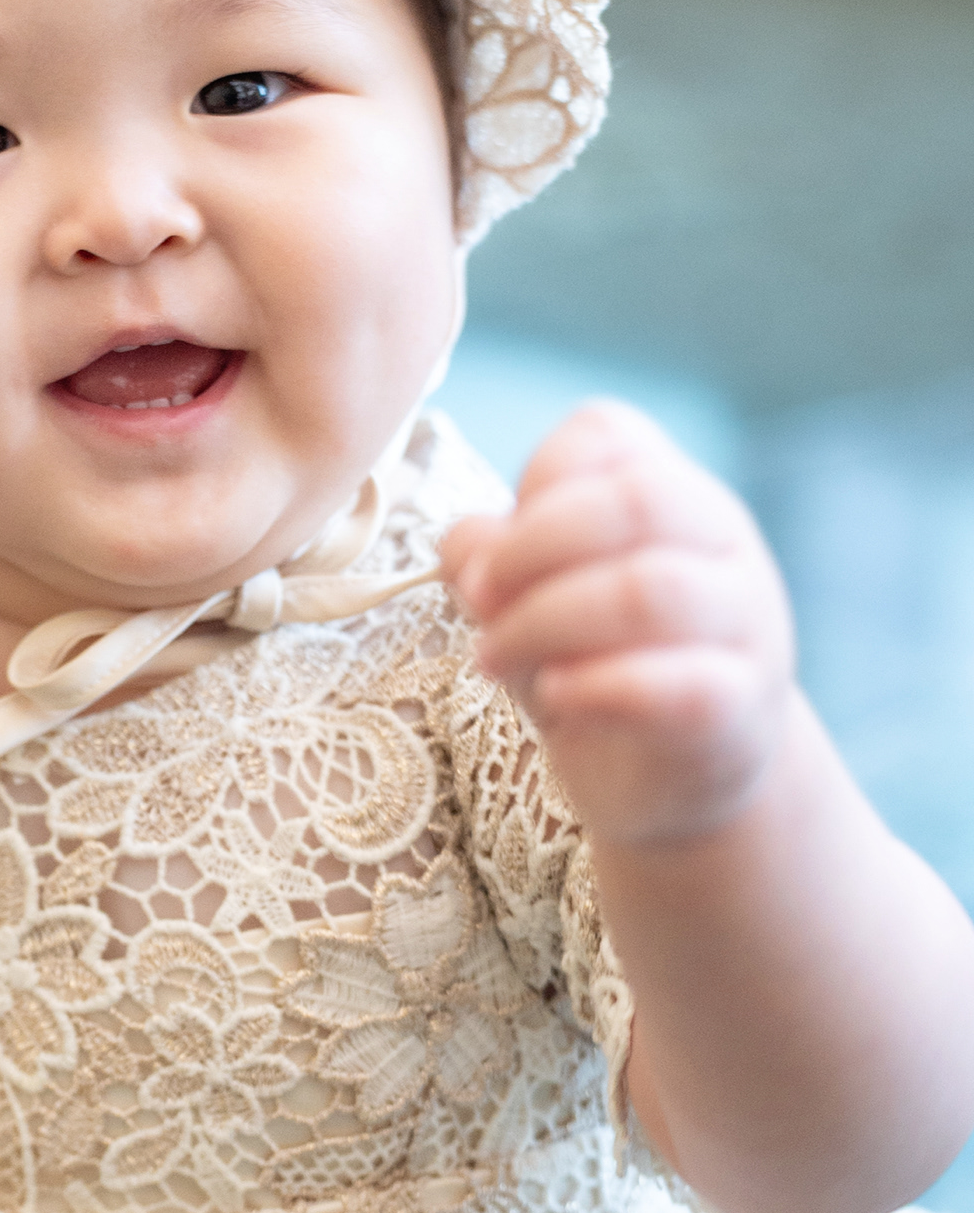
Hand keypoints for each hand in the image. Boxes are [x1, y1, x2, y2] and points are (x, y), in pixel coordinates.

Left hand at [441, 399, 795, 848]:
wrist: (674, 776)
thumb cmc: (591, 662)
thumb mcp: (526, 601)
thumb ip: (493, 562)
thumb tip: (467, 548)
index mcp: (670, 490)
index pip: (605, 436)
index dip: (534, 479)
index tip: (495, 545)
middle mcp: (722, 543)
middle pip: (635, 502)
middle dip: (529, 547)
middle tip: (475, 597)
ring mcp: (746, 625)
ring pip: (652, 590)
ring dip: (545, 620)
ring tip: (491, 657)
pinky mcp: (743, 711)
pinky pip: (684, 685)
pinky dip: (601, 687)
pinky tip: (553, 697)